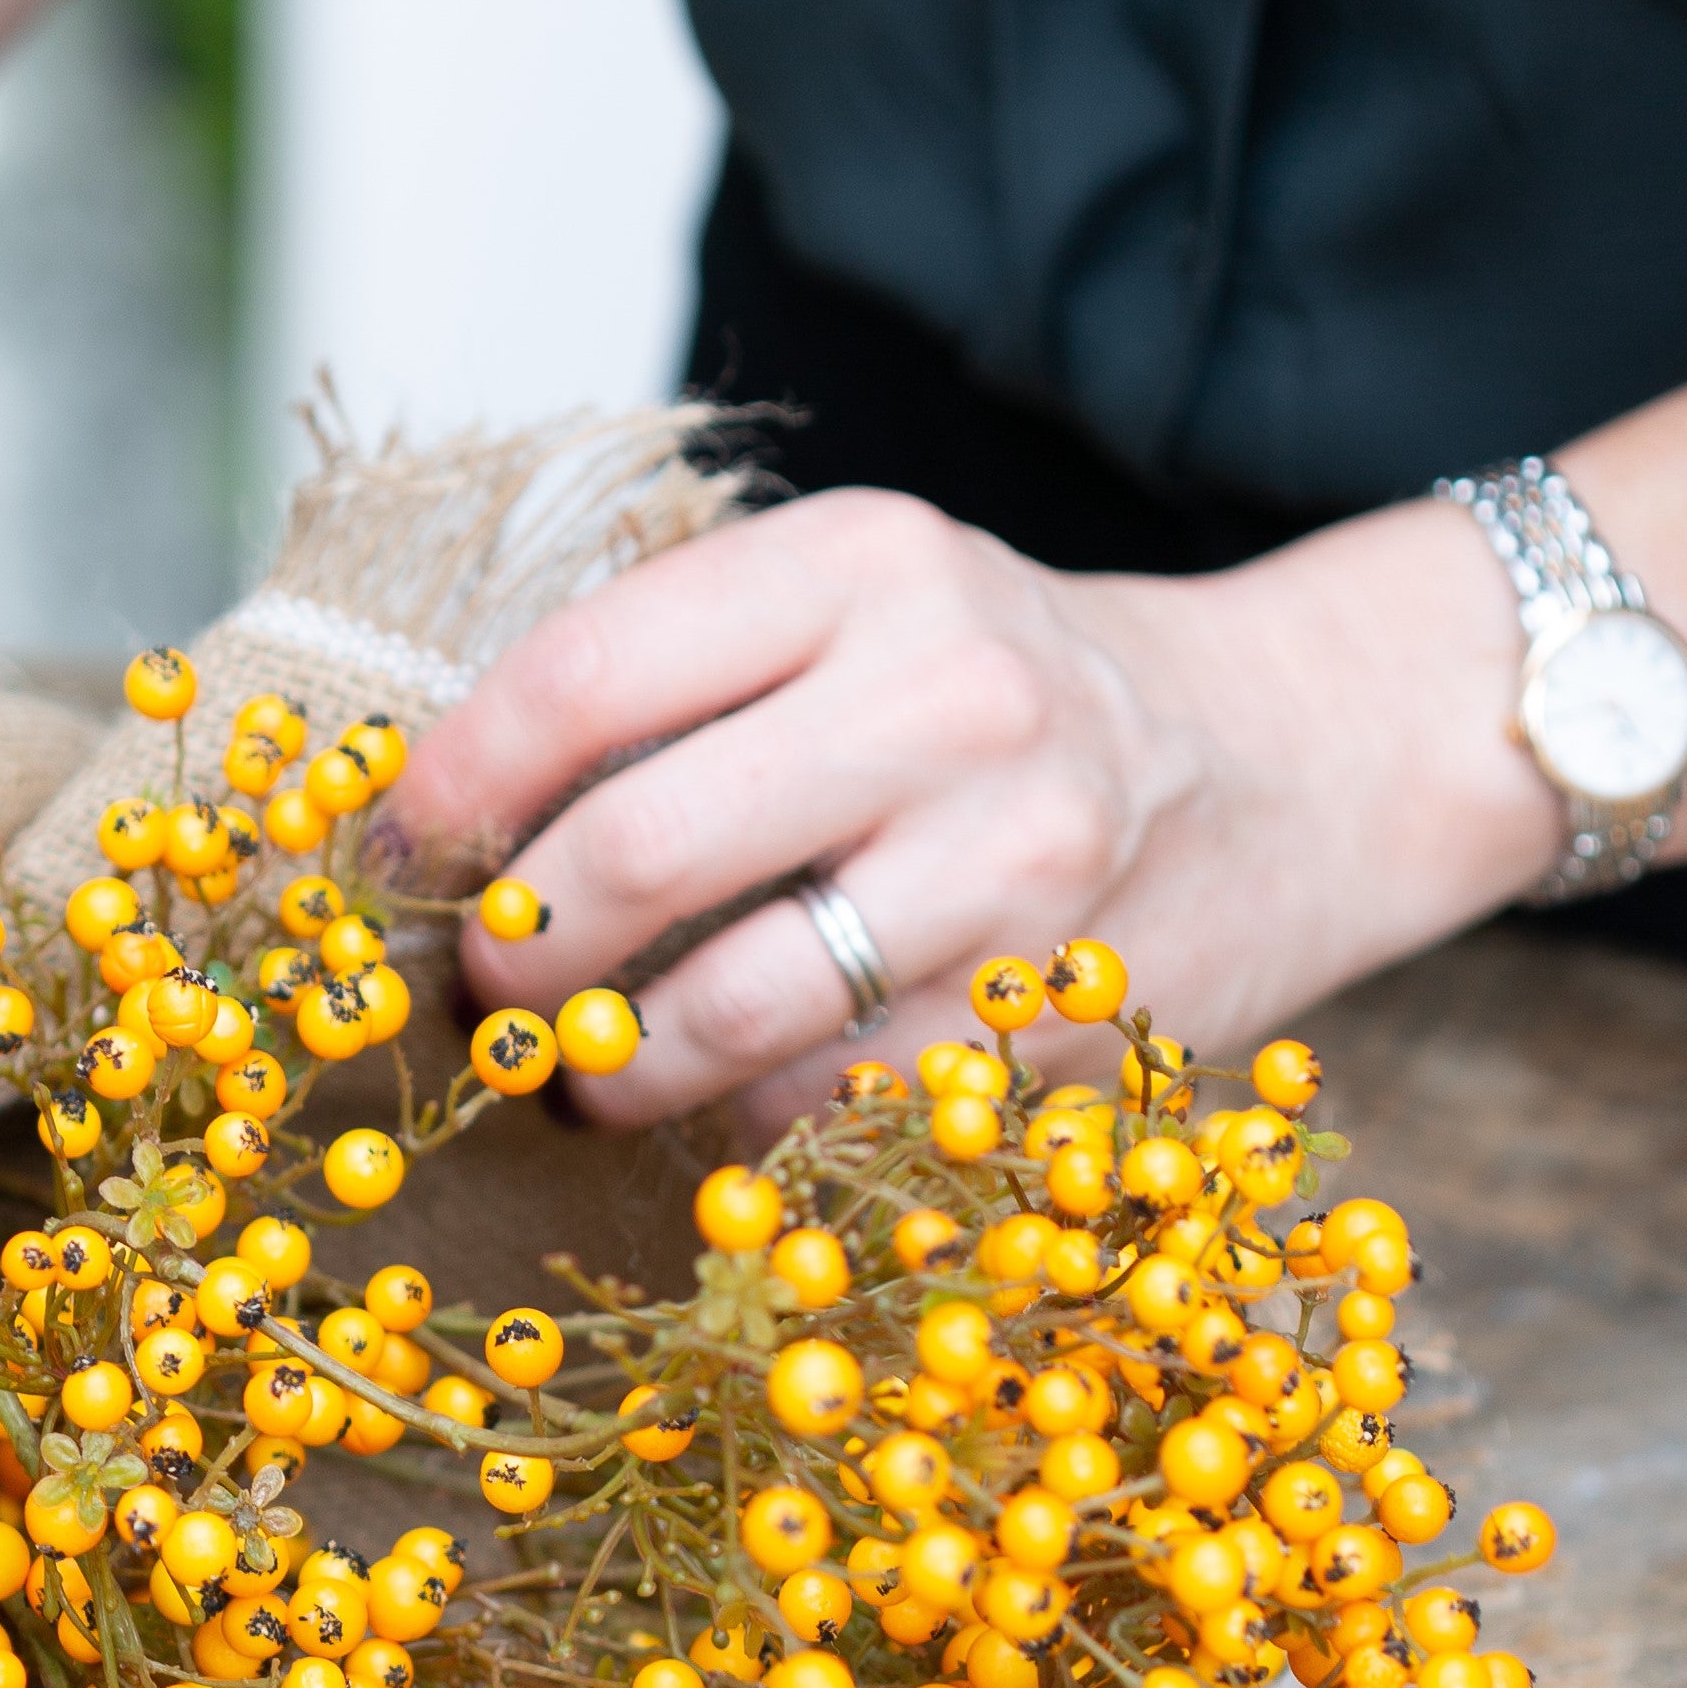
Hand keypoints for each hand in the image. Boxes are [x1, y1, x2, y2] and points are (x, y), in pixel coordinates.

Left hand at [388, 486, 1560, 1141]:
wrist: (1297, 757)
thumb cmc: (1003, 696)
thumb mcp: (856, 614)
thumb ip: (677, 687)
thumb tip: (439, 834)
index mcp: (860, 565)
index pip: (583, 679)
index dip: (450, 794)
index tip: (389, 863)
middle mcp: (947, 696)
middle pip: (631, 858)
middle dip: (517, 957)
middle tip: (491, 995)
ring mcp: (1017, 862)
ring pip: (721, 1016)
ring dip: (611, 1070)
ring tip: (591, 1068)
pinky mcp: (1057, 1008)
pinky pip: (825, 1104)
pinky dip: (745, 1122)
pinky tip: (740, 1091)